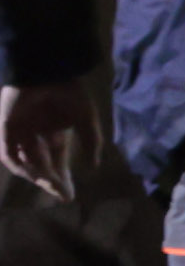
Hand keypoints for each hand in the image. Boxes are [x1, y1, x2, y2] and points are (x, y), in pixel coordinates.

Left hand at [1, 79, 103, 199]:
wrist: (49, 70)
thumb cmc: (69, 91)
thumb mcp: (86, 119)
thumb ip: (91, 142)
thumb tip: (94, 167)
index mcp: (51, 130)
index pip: (55, 159)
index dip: (62, 177)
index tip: (69, 195)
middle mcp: (33, 133)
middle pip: (39, 163)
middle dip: (50, 180)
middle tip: (62, 194)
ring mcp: (18, 130)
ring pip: (22, 160)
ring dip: (35, 174)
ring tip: (51, 184)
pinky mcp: (6, 125)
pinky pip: (8, 151)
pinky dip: (19, 164)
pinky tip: (32, 173)